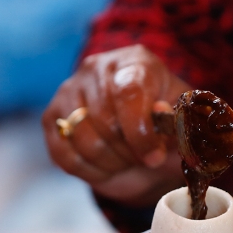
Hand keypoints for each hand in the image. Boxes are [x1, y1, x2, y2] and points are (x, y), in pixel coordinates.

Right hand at [42, 45, 190, 203]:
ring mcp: (69, 91)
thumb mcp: (180, 120)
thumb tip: (160, 113)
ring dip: (110, 162)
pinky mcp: (52, 118)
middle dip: (128, 151)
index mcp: (134, 62)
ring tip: (126, 159)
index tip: (154, 156)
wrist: (142, 139)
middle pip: (104, 121)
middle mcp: (96, 69)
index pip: (128, 92)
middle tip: (143, 157)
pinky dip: (90, 170)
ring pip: (84, 140)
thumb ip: (176, 117)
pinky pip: (65, 155)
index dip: (140, 130)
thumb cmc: (164, 126)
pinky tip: (107, 166)